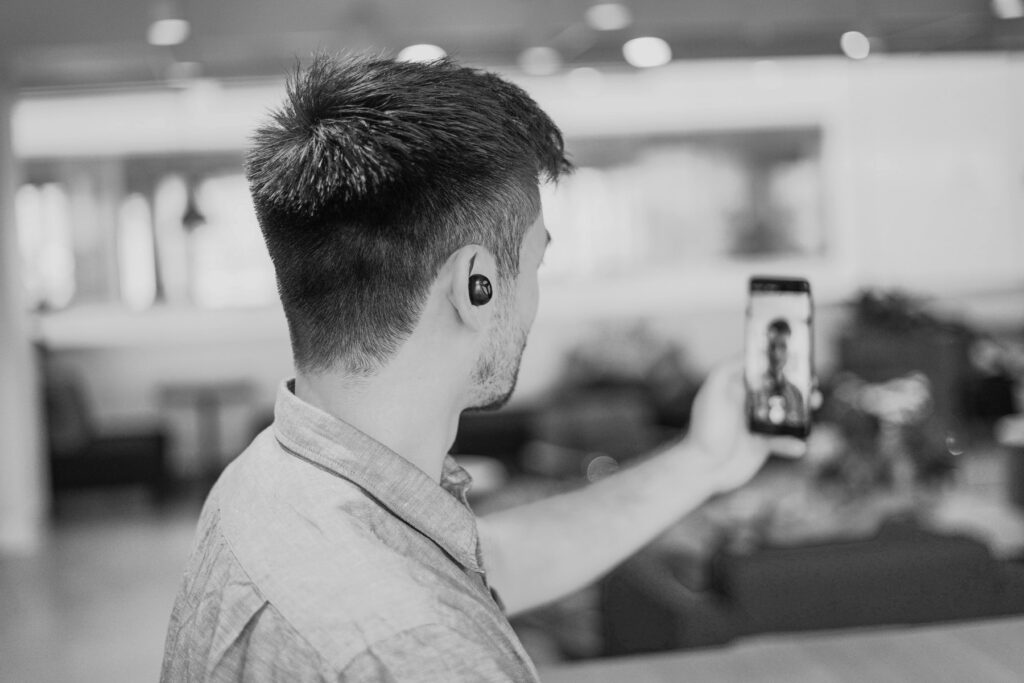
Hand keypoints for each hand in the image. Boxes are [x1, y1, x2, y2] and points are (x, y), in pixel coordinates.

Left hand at [683, 360, 805, 493]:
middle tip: (813, 385)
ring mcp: (756, 425)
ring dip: (803, 411)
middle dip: (798, 387)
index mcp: (736, 388)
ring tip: (814, 406)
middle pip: (779, 391)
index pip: (762, 370)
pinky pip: (784, 441)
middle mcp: (747, 404)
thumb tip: (750, 352)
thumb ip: (729, 369)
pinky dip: (793, 443)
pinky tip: (799, 446)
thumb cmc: (705, 428)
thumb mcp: (713, 391)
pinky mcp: (762, 446)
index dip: (780, 364)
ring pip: (787, 415)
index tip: (799, 359)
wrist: (703, 468)